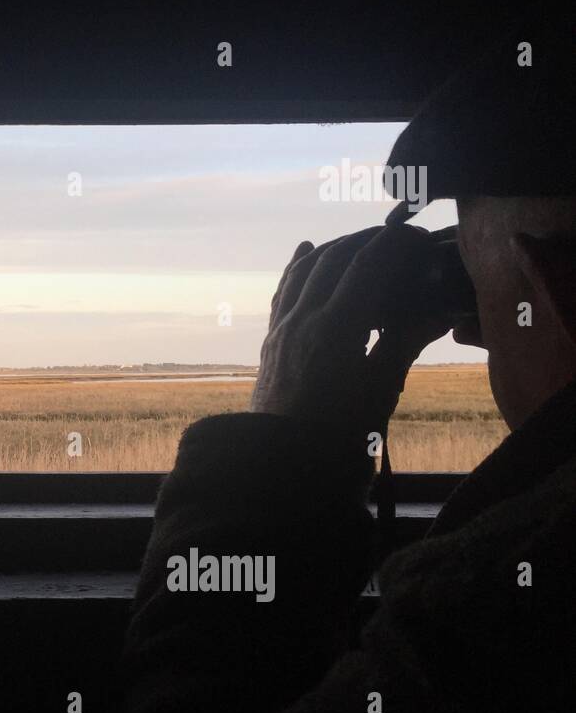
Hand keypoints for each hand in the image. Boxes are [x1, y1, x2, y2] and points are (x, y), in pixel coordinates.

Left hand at [251, 225, 453, 448]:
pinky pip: (284, 290)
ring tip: (364, 244)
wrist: (277, 472)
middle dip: (368, 241)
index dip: (395, 244)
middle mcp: (303, 319)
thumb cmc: (335, 441)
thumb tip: (440, 310)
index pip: (367, 264)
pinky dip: (299, 266)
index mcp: (335, 328)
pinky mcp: (271, 342)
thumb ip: (405, 343)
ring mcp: (282, 329)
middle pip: (336, 258)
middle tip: (400, 240)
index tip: (419, 240)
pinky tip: (306, 251)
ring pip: (306, 269)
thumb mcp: (380, 392)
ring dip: (336, 248)